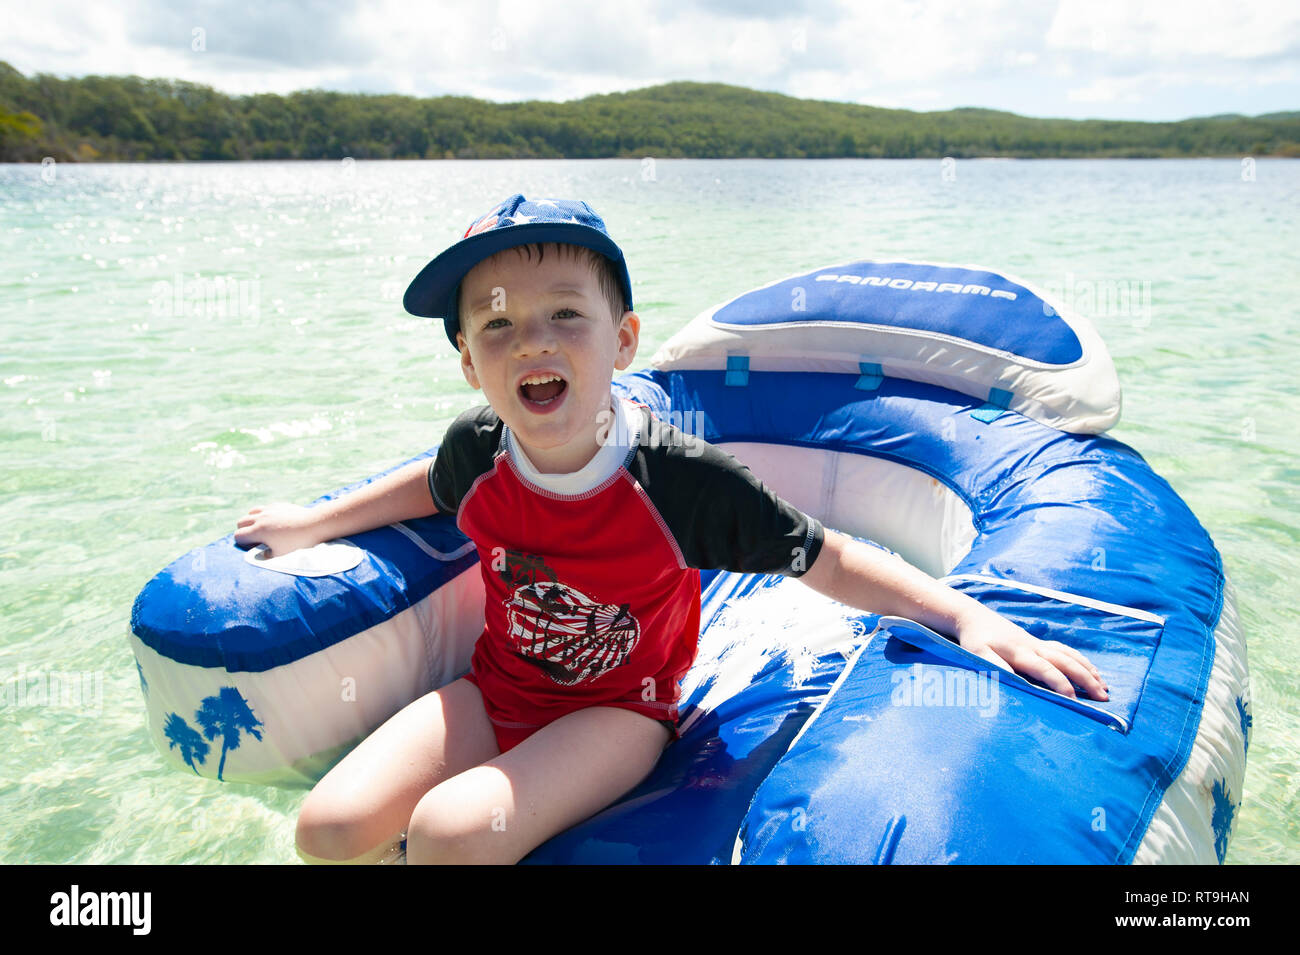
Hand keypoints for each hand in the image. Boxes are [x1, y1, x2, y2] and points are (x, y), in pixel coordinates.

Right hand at [233, 502, 324, 557]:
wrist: (314, 524)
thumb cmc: (297, 542)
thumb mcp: (280, 554)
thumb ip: (266, 555)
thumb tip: (260, 554)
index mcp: (258, 530)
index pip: (238, 535)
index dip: (242, 543)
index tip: (253, 547)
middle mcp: (261, 517)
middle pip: (241, 521)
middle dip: (244, 531)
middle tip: (256, 539)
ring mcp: (270, 509)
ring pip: (252, 512)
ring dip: (252, 520)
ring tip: (263, 529)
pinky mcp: (279, 505)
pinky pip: (265, 508)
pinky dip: (265, 514)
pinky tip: (275, 521)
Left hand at [955, 605, 1108, 701]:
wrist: (974, 618)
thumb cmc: (975, 640)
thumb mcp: (979, 654)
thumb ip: (996, 666)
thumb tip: (1014, 680)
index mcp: (1021, 652)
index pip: (1045, 669)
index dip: (1060, 684)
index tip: (1074, 700)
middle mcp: (1034, 647)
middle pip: (1066, 662)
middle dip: (1086, 679)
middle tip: (1104, 697)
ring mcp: (1038, 643)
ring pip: (1069, 655)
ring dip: (1088, 670)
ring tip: (1104, 686)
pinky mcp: (1038, 642)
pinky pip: (1065, 650)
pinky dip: (1080, 660)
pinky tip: (1090, 669)